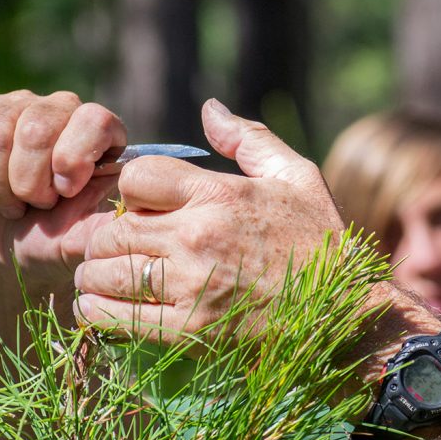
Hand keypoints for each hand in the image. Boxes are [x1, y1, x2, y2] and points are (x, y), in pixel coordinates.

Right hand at [0, 90, 126, 290]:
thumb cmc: (54, 239)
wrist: (5, 250)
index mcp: (100, 132)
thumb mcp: (85, 239)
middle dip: (29, 181)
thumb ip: (109, 223)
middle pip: (37, 127)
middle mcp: (59, 108)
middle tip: (36, 205)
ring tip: (11, 206)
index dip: (74, 158)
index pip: (93, 120)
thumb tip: (136, 210)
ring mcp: (13, 107)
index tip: (65, 193)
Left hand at [73, 98, 343, 344]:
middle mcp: (197, 235)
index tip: (143, 206)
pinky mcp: (189, 330)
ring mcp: (191, 285)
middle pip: (112, 228)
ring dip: (95, 273)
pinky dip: (98, 310)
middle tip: (114, 246)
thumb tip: (208, 108)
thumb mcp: (296, 176)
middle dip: (106, 236)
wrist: (344, 311)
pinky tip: (101, 306)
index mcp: (218, 193)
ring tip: (102, 276)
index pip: (135, 177)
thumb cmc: (321, 240)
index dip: (131, 189)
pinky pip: (117, 317)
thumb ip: (249, 139)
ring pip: (106, 271)